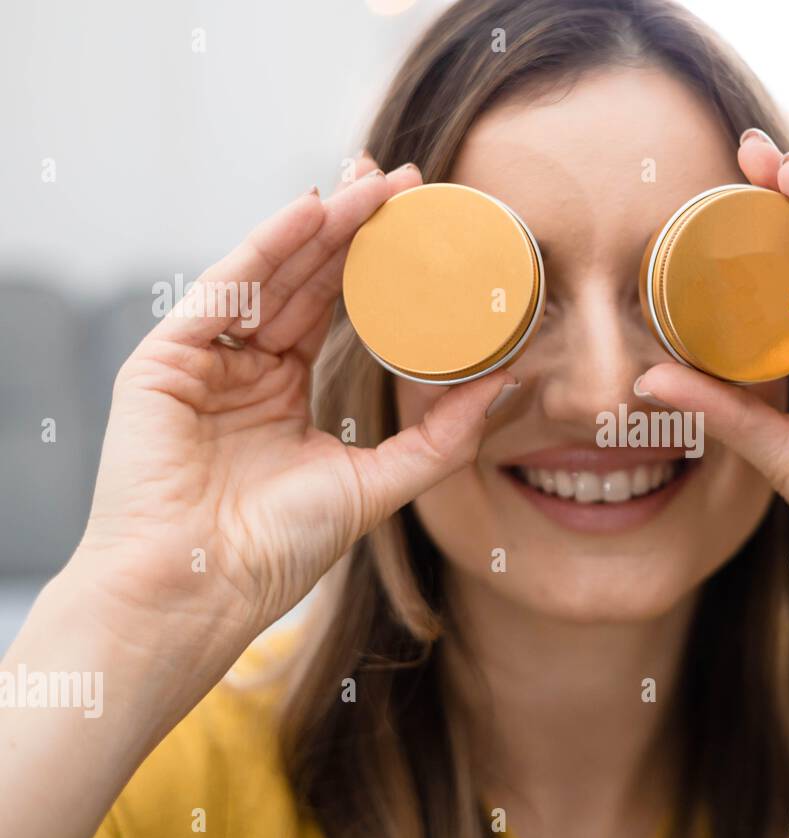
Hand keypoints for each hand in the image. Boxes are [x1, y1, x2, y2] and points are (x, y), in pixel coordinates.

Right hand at [65, 156, 513, 692]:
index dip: (377, 265)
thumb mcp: (378, 483)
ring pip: (271, 275)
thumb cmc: (276, 549)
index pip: (335, 310)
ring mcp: (203, 360)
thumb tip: (509, 385)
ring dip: (321, 225)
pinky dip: (266, 247)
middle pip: (306, 280)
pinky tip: (311, 211)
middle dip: (354, 227)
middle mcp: (244, 368)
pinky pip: (225, 289)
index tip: (423, 224)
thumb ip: (443, 437)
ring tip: (373, 184)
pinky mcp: (165, 359)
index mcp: (284, 393)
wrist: (201, 591)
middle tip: (405, 180)